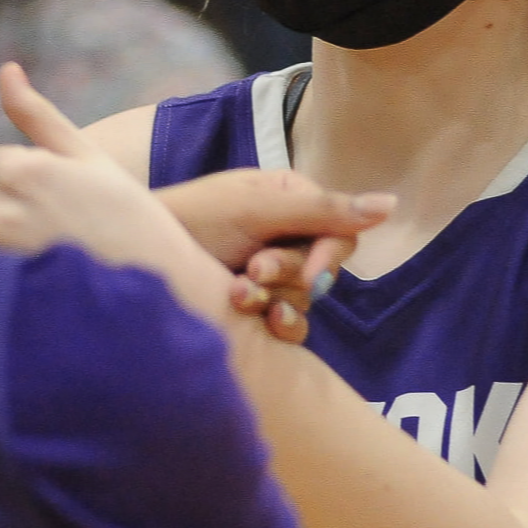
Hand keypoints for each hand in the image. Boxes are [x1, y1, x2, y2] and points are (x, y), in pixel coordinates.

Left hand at [0, 64, 231, 320]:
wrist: (159, 280)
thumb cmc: (127, 210)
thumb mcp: (85, 154)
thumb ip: (37, 114)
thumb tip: (5, 69)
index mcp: (25, 171)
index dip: (24, 173)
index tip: (62, 191)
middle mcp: (4, 213)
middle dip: (12, 204)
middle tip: (66, 219)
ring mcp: (3, 257)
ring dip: (11, 236)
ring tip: (61, 245)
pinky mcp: (7, 290)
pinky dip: (13, 269)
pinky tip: (53, 272)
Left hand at [155, 169, 394, 341]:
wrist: (135, 257)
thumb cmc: (192, 219)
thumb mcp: (256, 207)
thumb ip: (323, 209)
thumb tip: (391, 203)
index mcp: (291, 200)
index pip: (340, 231)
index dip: (327, 254)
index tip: (310, 273)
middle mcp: (286, 235)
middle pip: (323, 268)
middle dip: (288, 274)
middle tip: (252, 270)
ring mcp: (270, 274)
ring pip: (306, 300)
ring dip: (274, 299)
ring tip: (236, 293)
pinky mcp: (256, 308)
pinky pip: (292, 326)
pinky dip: (279, 327)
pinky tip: (261, 325)